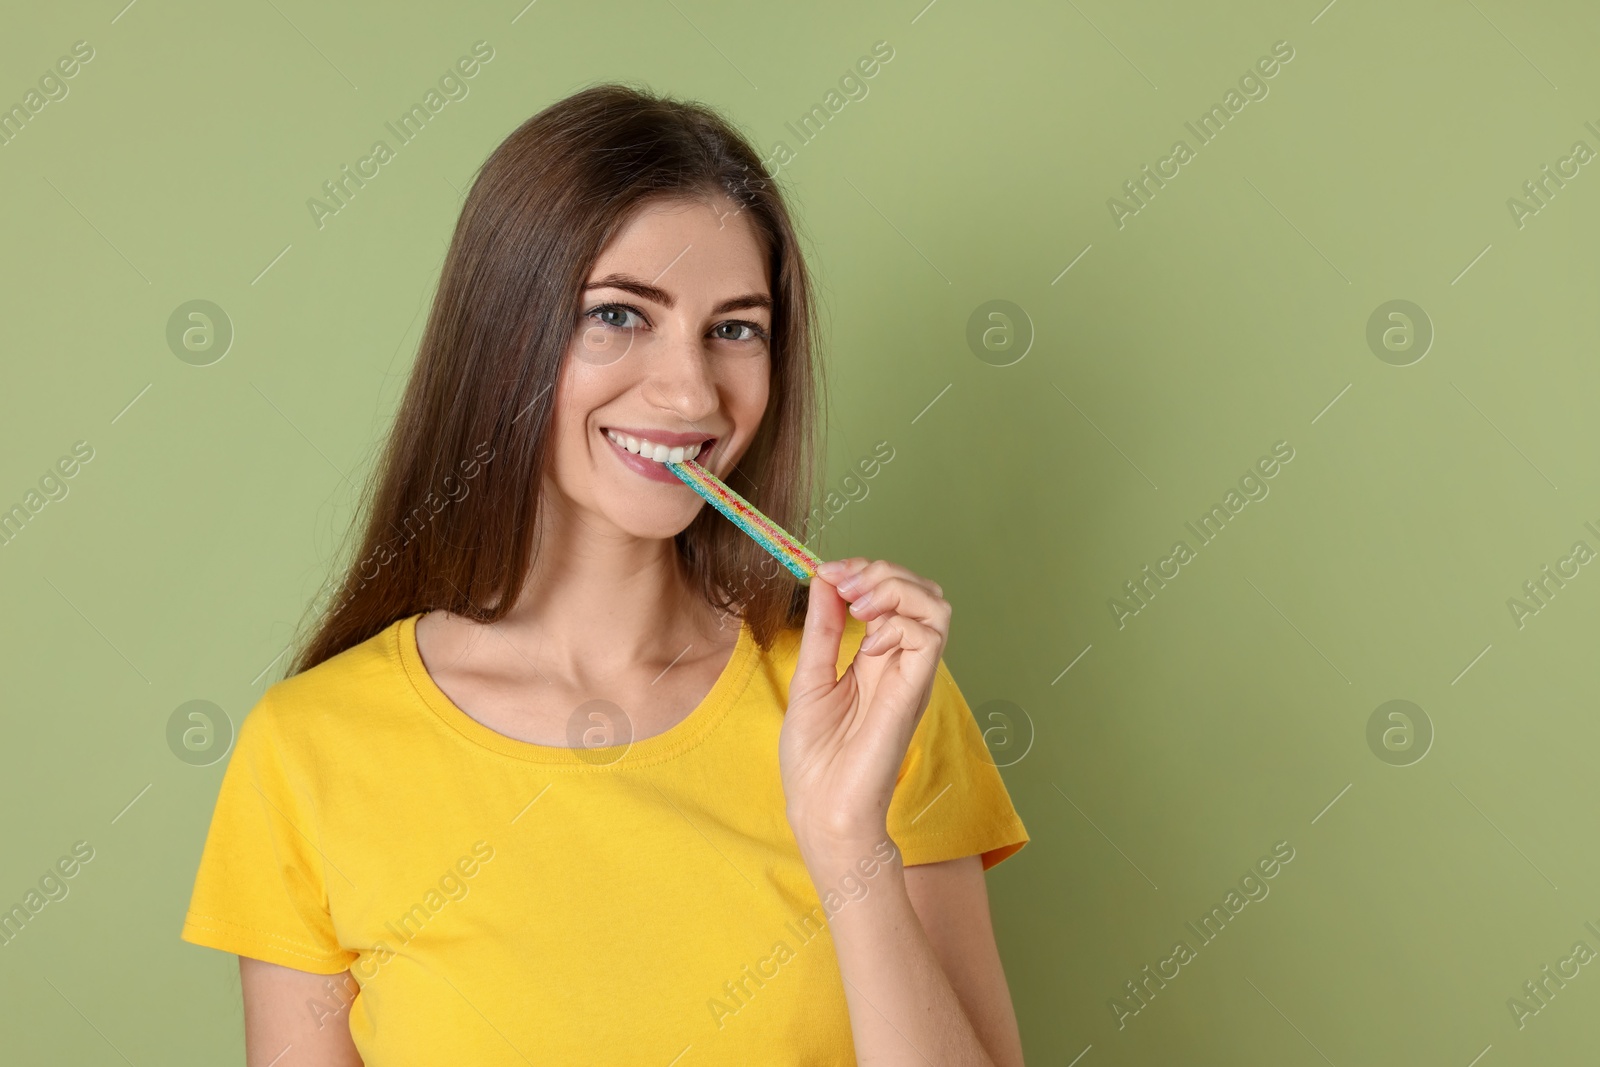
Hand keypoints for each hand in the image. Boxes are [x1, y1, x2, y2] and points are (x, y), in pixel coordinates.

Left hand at [779, 558, 952, 858]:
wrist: (820, 809)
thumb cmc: (815, 758)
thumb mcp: (809, 675)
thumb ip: (823, 628)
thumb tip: (825, 578)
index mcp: (877, 658)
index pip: (894, 594)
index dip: (865, 571)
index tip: (829, 573)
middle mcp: (902, 663)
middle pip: (922, 591)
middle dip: (884, 571)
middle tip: (845, 585)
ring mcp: (912, 676)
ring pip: (936, 606)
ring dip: (896, 589)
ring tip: (860, 605)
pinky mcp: (914, 692)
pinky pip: (930, 637)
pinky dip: (901, 622)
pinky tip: (872, 640)